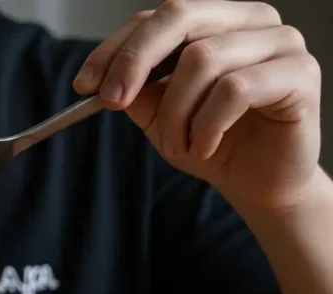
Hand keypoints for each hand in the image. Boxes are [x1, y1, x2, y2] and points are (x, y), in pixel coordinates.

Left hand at [73, 0, 322, 209]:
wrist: (260, 183)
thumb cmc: (214, 141)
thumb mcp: (160, 115)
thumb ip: (135, 90)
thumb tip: (99, 79)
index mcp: (218, 19)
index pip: (157, 17)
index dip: (115, 48)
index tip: (84, 84)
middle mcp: (253, 19)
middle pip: (179, 16)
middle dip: (135, 62)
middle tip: (112, 102)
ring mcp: (282, 42)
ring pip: (203, 59)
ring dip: (176, 112)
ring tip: (176, 145)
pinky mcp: (301, 73)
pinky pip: (235, 89)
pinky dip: (207, 125)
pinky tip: (204, 147)